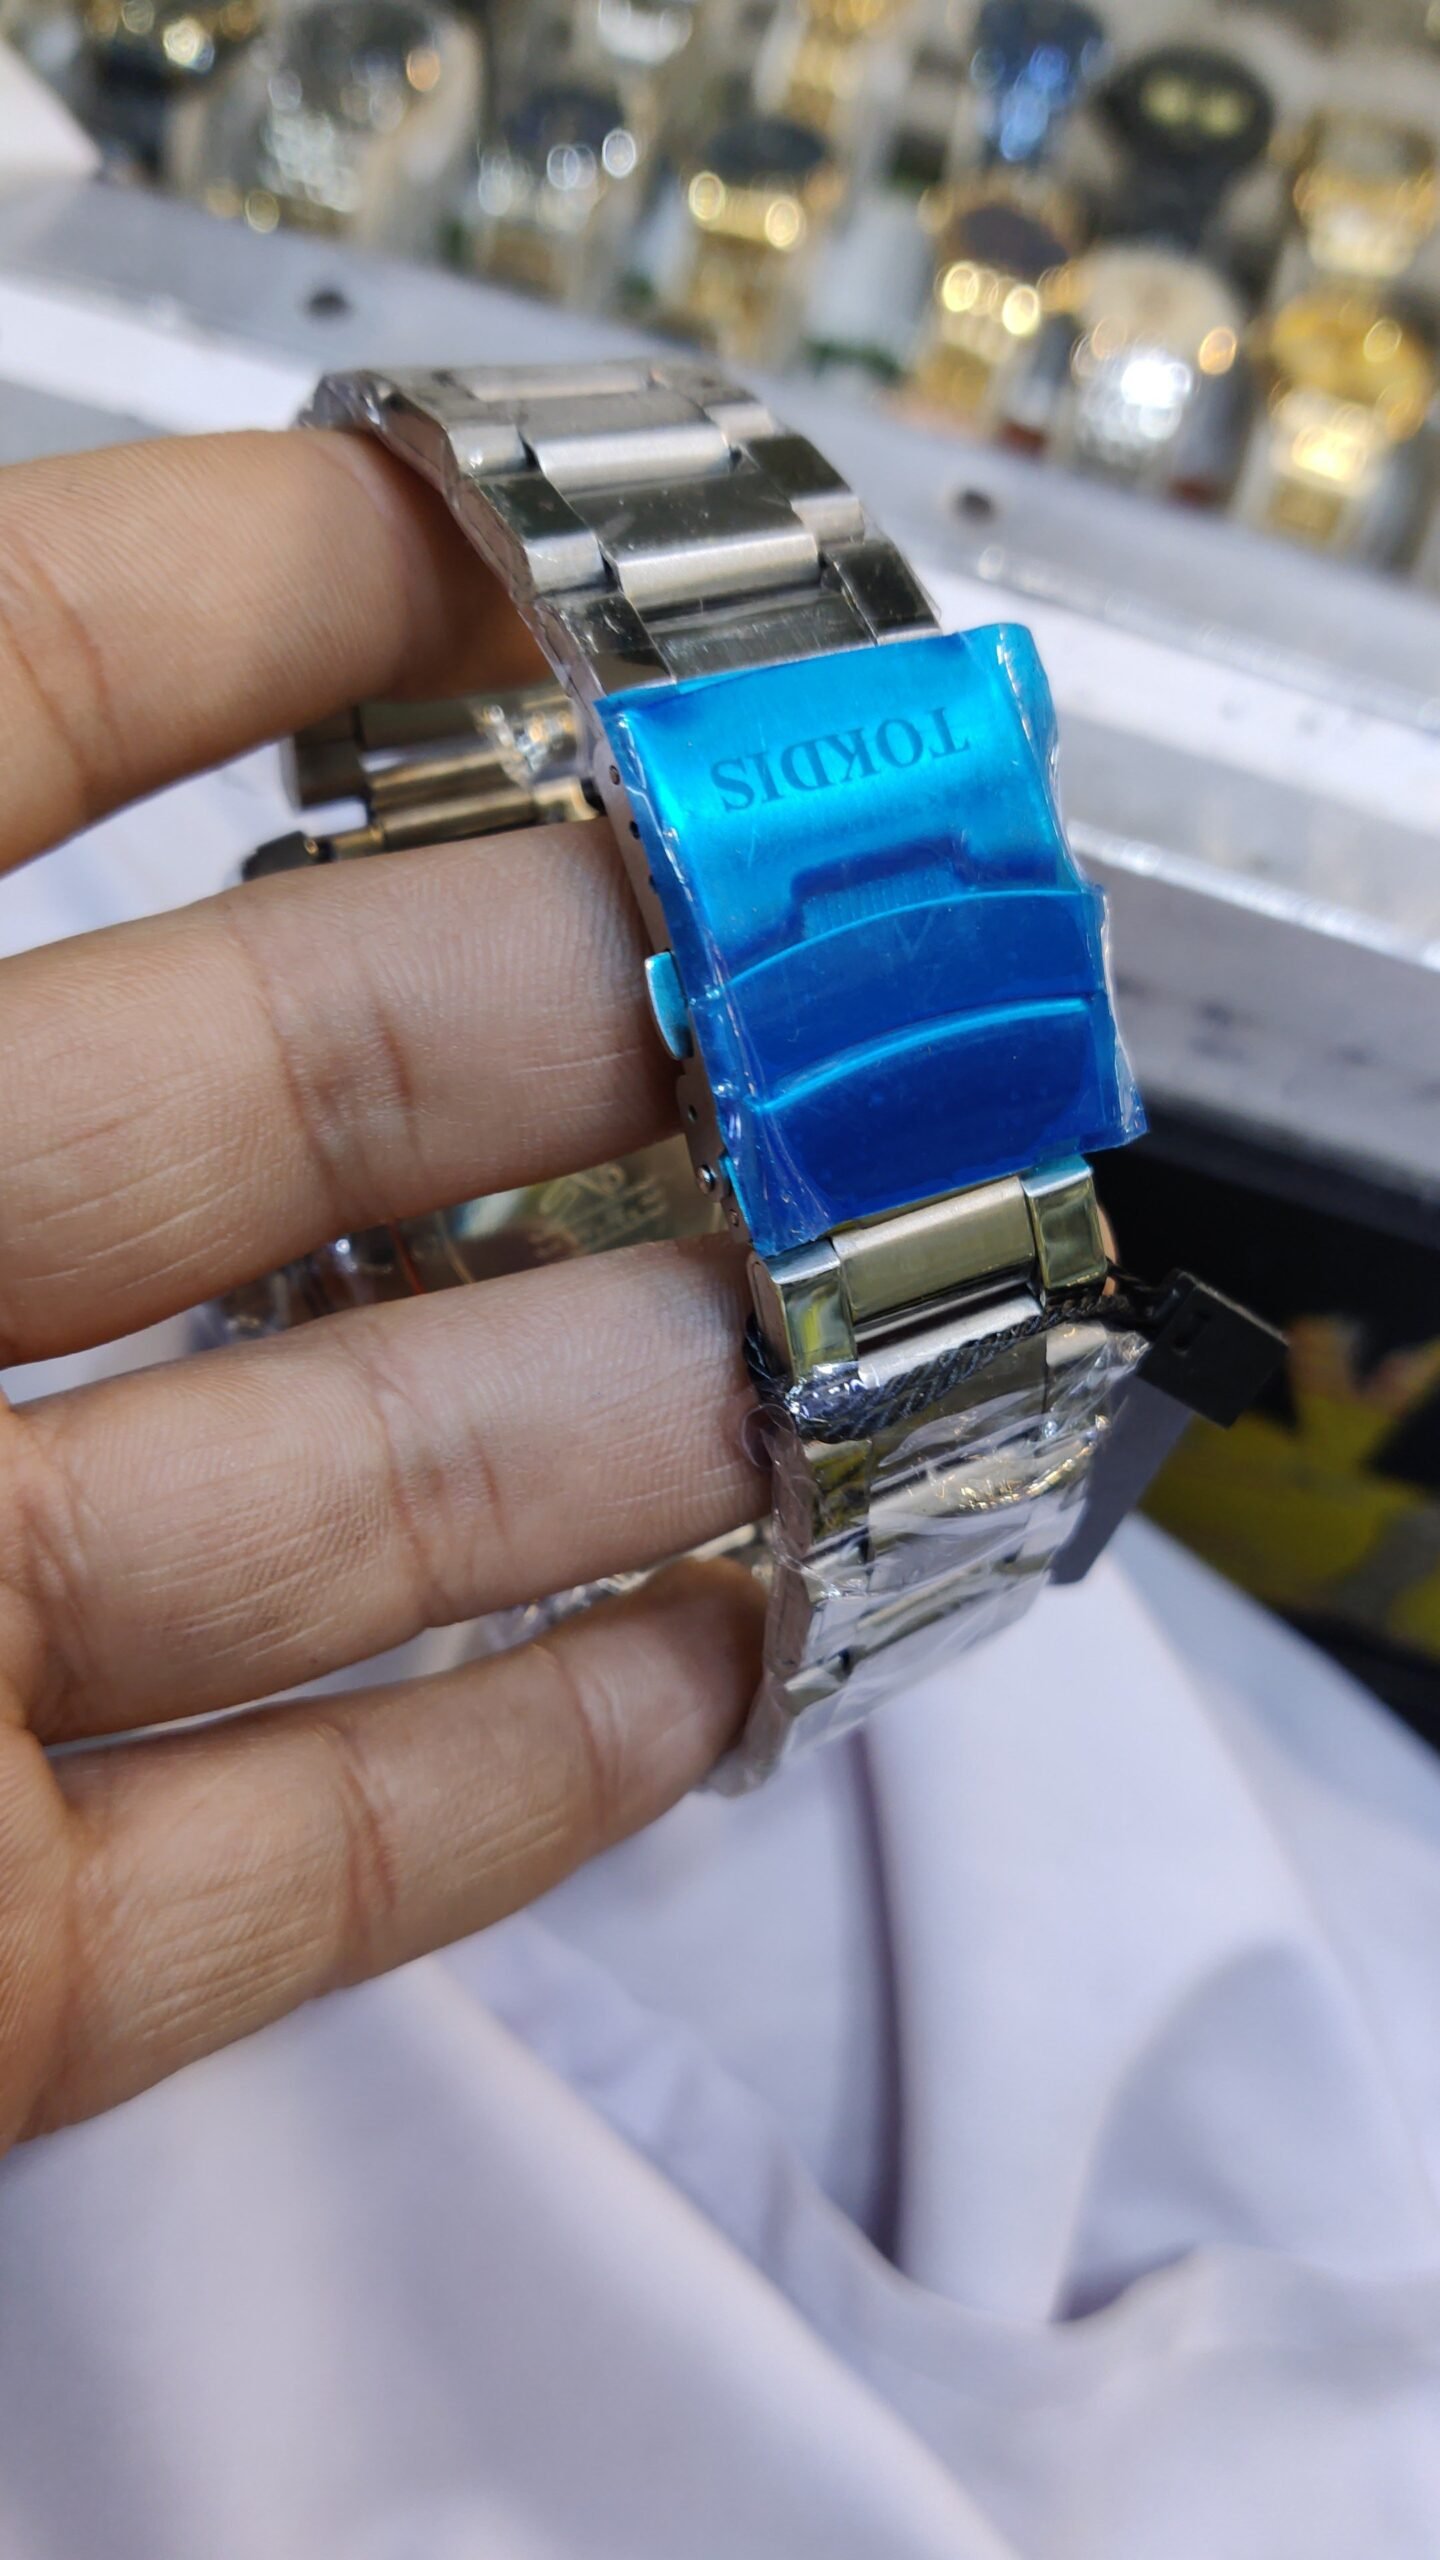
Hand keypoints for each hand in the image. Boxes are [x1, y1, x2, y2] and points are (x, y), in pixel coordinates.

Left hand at [0, 428, 765, 2148]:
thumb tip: (15, 574)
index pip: (3, 715)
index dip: (265, 593)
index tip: (518, 532)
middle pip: (253, 1113)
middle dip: (563, 999)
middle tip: (804, 941)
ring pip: (313, 1502)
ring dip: (601, 1400)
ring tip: (829, 1300)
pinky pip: (271, 1877)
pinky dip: (501, 1785)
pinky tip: (701, 1670)